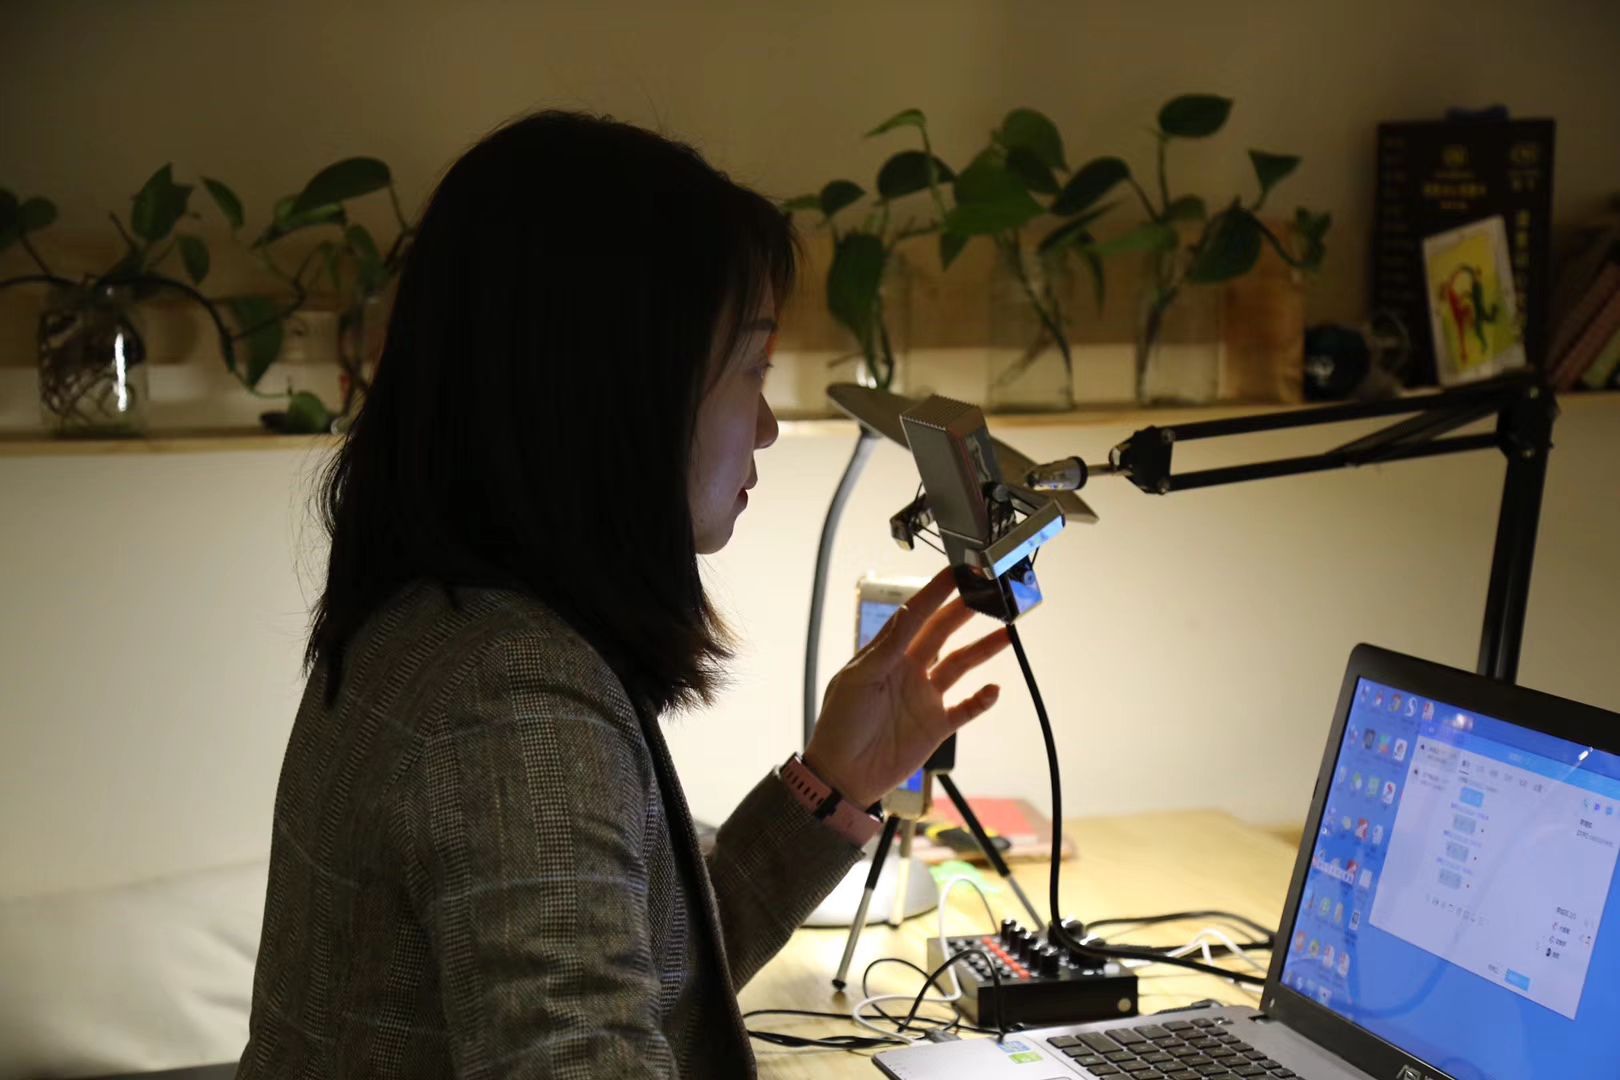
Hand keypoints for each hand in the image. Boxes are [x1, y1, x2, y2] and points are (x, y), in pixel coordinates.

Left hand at [804, 567, 1009, 807]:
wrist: (842, 775)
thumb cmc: (840, 724)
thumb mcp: (858, 679)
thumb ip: (886, 647)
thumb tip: (909, 611)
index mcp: (886, 655)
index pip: (915, 616)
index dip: (936, 593)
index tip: (956, 572)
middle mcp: (909, 671)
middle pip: (942, 634)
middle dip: (964, 612)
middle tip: (987, 593)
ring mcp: (924, 698)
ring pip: (960, 666)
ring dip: (982, 651)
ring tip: (1006, 634)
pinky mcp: (936, 726)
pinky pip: (966, 709)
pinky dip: (981, 700)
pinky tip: (994, 689)